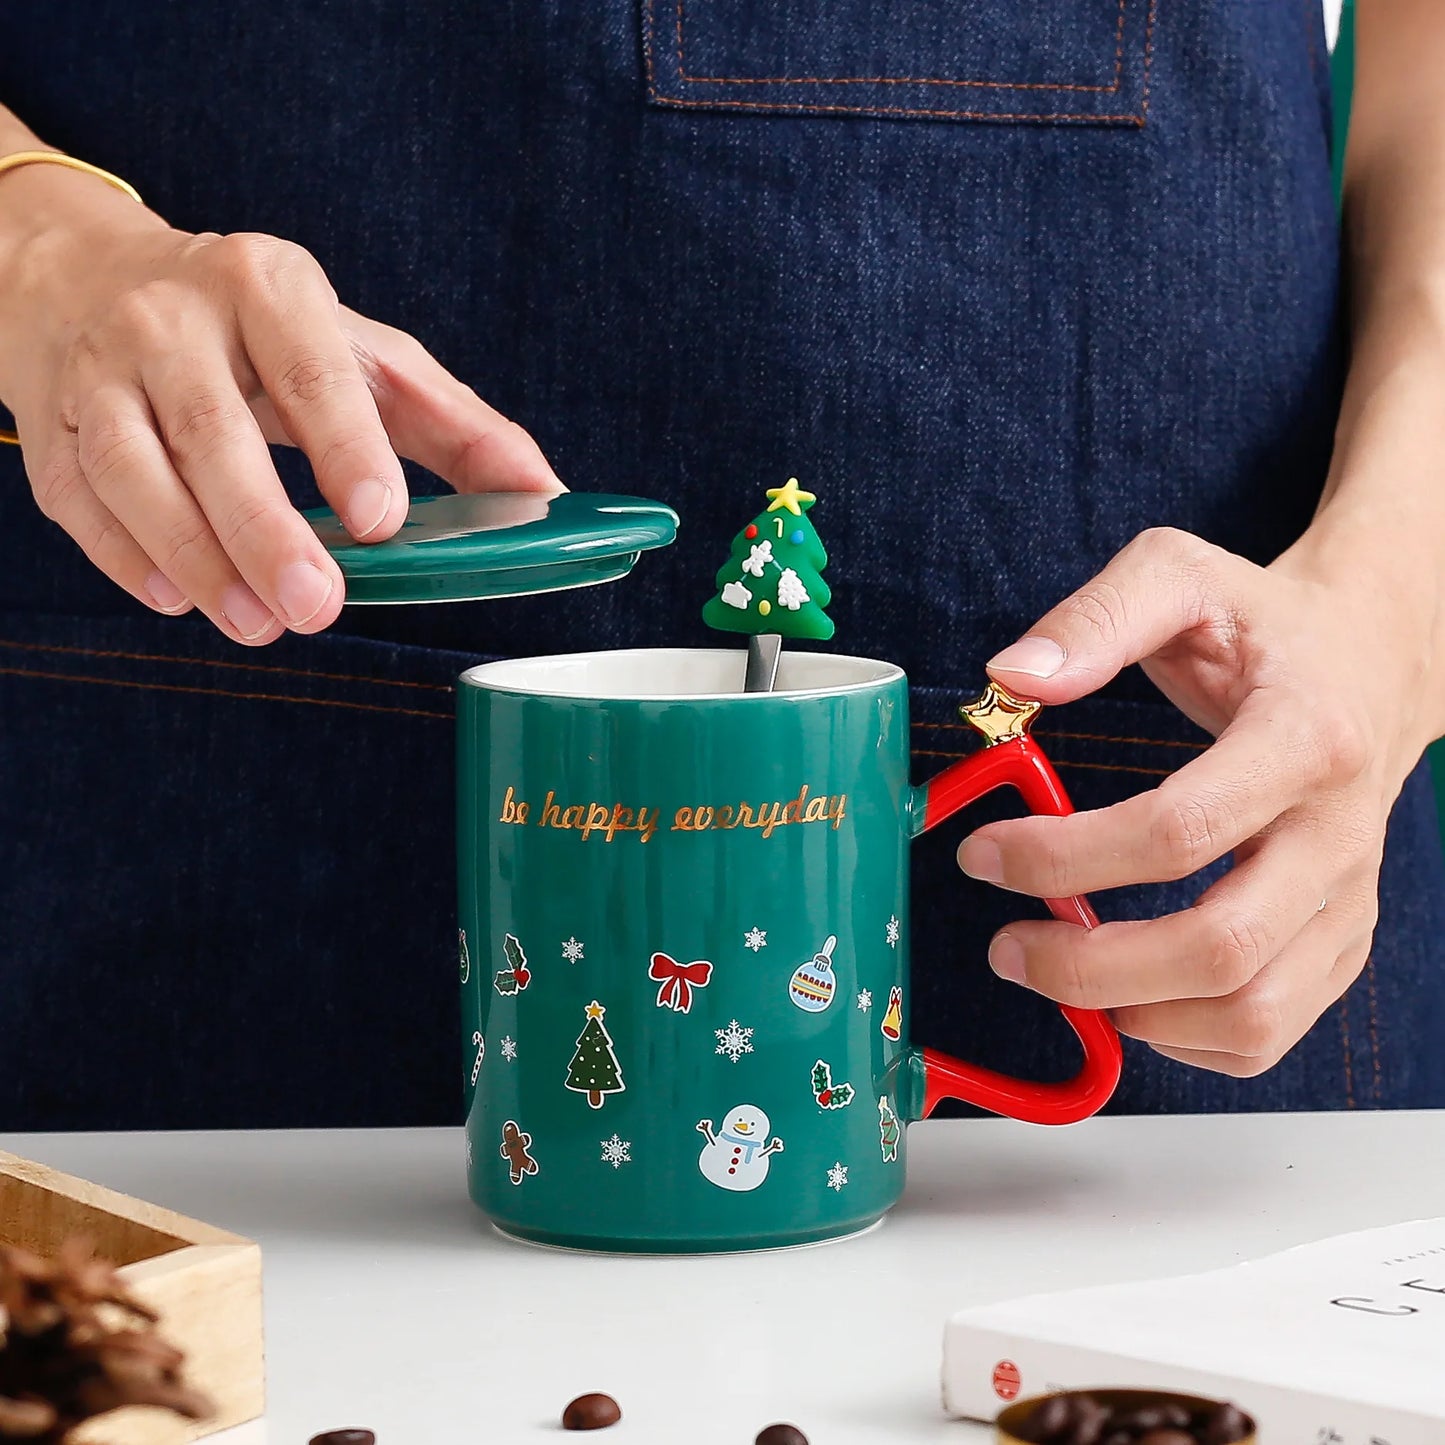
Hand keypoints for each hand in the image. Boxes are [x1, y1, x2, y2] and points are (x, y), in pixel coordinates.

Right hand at [1, 201, 557, 643]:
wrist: (94, 277)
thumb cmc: (260, 331)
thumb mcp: (367, 357)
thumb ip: (459, 429)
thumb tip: (546, 497)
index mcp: (268, 286)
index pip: (308, 365)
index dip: (343, 443)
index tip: (379, 519)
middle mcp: (173, 318)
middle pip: (212, 430)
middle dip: (265, 528)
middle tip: (317, 606)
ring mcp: (100, 370)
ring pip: (131, 469)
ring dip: (194, 556)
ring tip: (257, 623)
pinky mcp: (52, 425)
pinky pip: (78, 499)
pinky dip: (125, 556)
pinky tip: (175, 598)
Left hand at [956, 526, 1432, 1076]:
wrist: (1373, 659)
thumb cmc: (1267, 622)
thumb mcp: (1180, 574)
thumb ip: (1094, 618)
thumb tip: (1012, 676)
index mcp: (1303, 739)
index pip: (1179, 830)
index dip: (1065, 858)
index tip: (984, 854)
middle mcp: (1338, 833)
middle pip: (1221, 947)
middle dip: (1091, 966)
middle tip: (1006, 946)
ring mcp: (1347, 898)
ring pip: (1254, 1013)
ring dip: (1137, 1016)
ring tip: (1056, 976)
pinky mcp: (1341, 939)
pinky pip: (1272, 1031)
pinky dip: (1188, 1038)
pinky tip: (1125, 996)